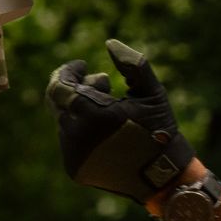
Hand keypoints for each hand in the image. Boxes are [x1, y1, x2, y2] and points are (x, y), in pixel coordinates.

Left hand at [45, 37, 195, 200]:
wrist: (162, 177)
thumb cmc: (159, 130)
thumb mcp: (152, 92)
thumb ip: (133, 64)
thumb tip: (109, 44)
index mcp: (93, 114)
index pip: (59, 85)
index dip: (67, 71)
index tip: (82, 65)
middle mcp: (77, 136)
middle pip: (58, 101)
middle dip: (77, 88)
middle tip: (103, 87)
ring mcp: (74, 155)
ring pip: (64, 121)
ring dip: (80, 111)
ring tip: (109, 112)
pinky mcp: (74, 169)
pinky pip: (69, 141)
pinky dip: (82, 131)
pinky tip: (106, 134)